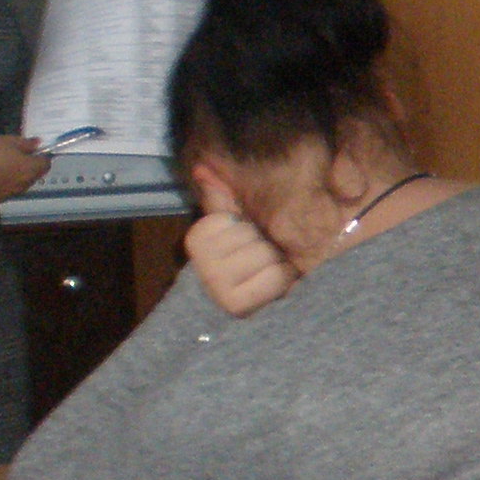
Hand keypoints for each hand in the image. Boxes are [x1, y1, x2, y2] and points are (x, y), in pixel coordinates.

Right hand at [0, 134, 50, 204]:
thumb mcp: (7, 141)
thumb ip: (26, 144)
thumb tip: (39, 144)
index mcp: (30, 170)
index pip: (45, 165)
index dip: (41, 157)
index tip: (31, 151)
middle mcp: (23, 186)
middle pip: (33, 177)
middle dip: (29, 168)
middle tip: (14, 157)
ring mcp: (10, 195)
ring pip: (20, 186)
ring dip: (16, 178)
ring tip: (1, 167)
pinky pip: (5, 192)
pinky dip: (2, 185)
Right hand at [184, 167, 293, 315]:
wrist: (260, 314)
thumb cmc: (252, 262)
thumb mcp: (238, 226)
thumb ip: (223, 196)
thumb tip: (202, 166)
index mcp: (198, 239)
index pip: (232, 217)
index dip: (250, 229)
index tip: (246, 244)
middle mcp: (200, 263)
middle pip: (251, 235)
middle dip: (265, 247)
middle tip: (261, 263)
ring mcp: (215, 285)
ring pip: (264, 255)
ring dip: (276, 265)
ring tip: (268, 274)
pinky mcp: (235, 305)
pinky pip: (273, 277)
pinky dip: (280, 281)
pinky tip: (274, 289)